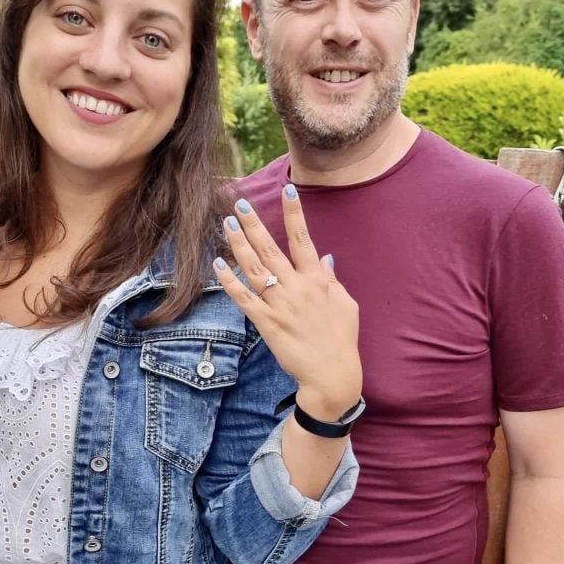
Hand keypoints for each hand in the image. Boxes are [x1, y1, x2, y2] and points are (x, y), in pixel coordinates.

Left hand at [213, 186, 360, 417]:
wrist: (331, 374)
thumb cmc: (341, 339)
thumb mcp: (345, 304)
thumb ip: (330, 279)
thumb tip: (323, 256)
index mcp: (317, 280)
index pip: (303, 239)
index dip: (294, 214)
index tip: (287, 189)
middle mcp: (296, 288)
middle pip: (271, 250)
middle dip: (254, 225)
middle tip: (239, 204)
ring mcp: (280, 305)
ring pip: (254, 269)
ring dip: (239, 245)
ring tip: (226, 225)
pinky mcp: (267, 323)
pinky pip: (244, 298)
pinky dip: (230, 281)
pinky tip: (218, 265)